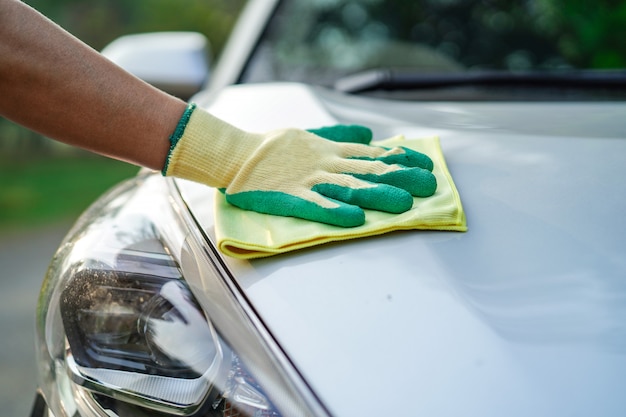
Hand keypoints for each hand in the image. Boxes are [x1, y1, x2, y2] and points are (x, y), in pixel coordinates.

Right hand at [164, 104, 435, 226]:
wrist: (237, 157)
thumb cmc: (274, 150)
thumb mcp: (311, 138)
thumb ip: (340, 137)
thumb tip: (370, 135)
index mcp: (331, 153)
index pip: (373, 155)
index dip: (401, 159)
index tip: (428, 165)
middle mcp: (326, 165)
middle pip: (368, 170)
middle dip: (400, 177)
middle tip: (430, 185)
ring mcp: (308, 181)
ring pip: (348, 187)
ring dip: (376, 194)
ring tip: (404, 203)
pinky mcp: (289, 197)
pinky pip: (314, 205)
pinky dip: (333, 211)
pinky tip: (355, 218)